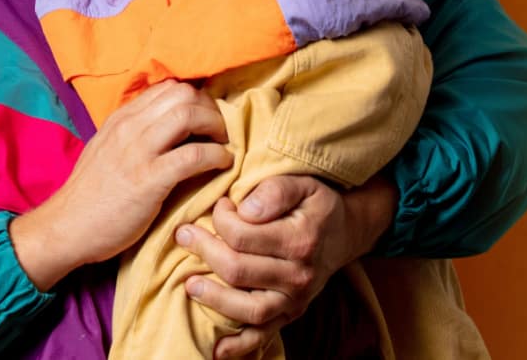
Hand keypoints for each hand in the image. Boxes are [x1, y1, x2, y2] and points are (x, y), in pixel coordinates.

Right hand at [10, 82, 232, 290]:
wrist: (67, 227)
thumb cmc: (90, 195)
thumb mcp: (106, 150)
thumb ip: (132, 135)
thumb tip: (165, 129)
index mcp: (120, 119)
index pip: (167, 87)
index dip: (195, 99)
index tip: (207, 118)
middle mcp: (128, 127)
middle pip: (182, 94)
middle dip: (210, 109)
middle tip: (220, 131)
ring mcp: (137, 152)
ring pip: (188, 115)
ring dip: (217, 128)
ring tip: (223, 145)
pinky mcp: (148, 180)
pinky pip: (193, 155)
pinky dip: (216, 156)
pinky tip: (222, 165)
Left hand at [173, 175, 397, 358]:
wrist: (343, 233)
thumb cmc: (314, 205)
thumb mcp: (302, 184)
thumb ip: (275, 190)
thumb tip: (245, 207)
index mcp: (299, 240)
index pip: (242, 235)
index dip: (220, 218)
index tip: (217, 204)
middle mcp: (299, 275)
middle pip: (238, 270)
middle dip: (203, 251)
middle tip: (184, 235)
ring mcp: (294, 299)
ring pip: (248, 308)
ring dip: (214, 298)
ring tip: (189, 284)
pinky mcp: (290, 314)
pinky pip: (263, 335)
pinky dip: (239, 346)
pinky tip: (216, 349)